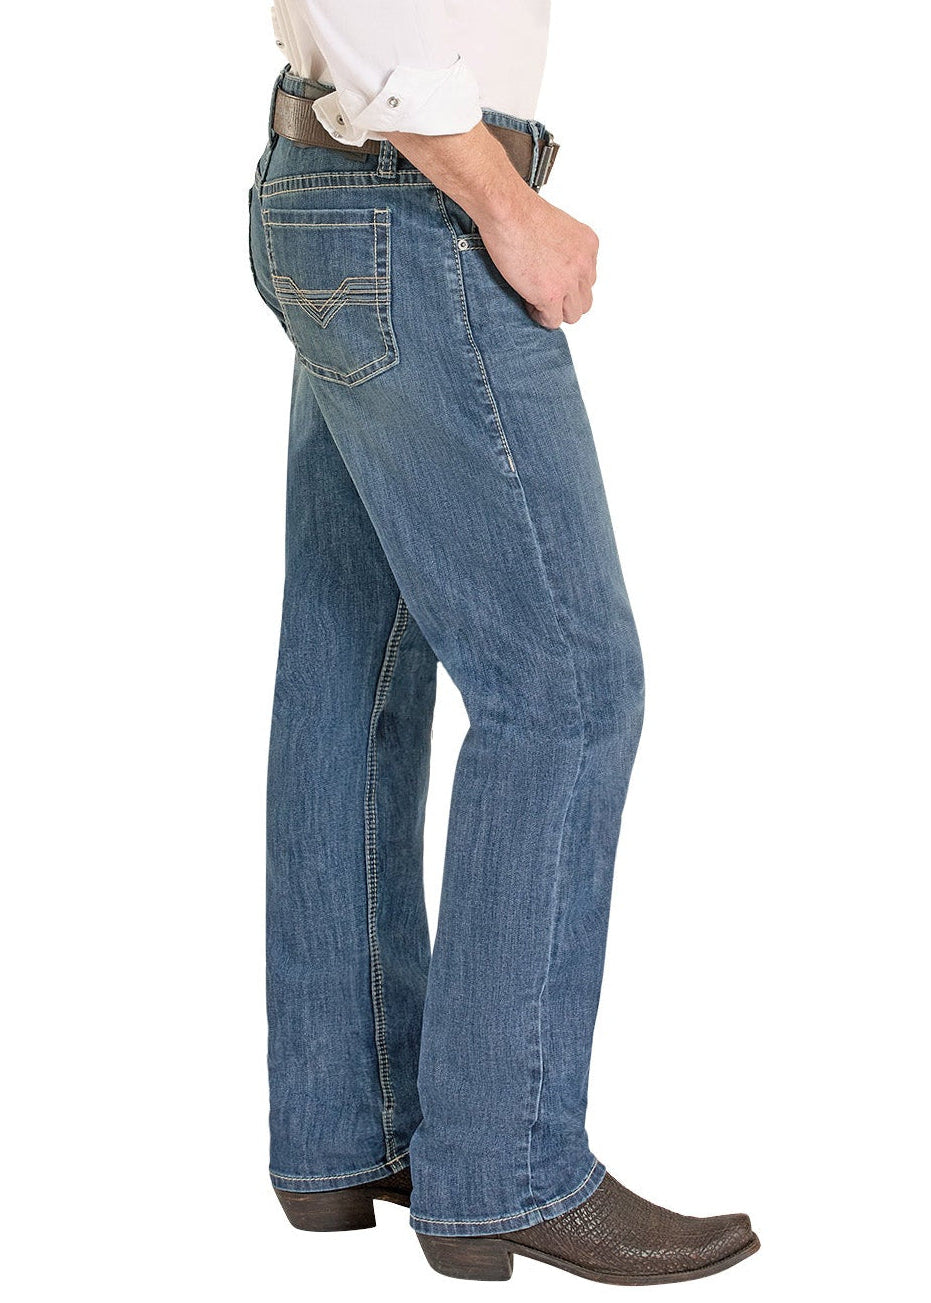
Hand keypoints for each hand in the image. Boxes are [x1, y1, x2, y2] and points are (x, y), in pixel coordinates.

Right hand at [477, 188, 598, 328]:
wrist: (508, 211)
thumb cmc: (521, 213)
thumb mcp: (558, 227)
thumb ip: (563, 249)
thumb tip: (554, 267)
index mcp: (588, 245)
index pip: (587, 279)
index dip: (568, 284)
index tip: (550, 280)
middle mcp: (584, 264)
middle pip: (584, 300)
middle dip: (565, 301)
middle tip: (543, 293)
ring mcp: (569, 281)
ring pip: (573, 314)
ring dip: (554, 311)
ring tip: (534, 299)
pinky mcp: (551, 295)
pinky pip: (553, 321)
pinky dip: (539, 316)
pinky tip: (527, 302)